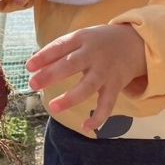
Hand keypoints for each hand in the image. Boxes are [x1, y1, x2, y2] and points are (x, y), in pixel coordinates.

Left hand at [26, 24, 146, 132]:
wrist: (136, 42)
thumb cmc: (99, 42)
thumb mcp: (81, 38)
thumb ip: (61, 51)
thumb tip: (34, 67)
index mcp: (82, 38)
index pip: (60, 46)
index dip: (44, 56)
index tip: (28, 67)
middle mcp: (93, 54)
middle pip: (70, 65)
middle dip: (51, 75)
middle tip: (33, 84)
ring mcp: (105, 70)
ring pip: (87, 86)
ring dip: (70, 98)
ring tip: (53, 107)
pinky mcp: (115, 85)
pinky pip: (107, 103)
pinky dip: (98, 117)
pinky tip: (86, 127)